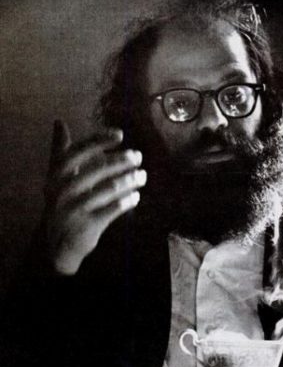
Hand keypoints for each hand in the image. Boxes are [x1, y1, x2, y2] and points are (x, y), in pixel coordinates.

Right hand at [43, 120, 146, 274]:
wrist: (58, 244)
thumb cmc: (62, 205)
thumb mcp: (56, 179)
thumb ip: (59, 151)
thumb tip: (59, 121)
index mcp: (56, 175)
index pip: (79, 152)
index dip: (100, 141)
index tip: (120, 135)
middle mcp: (63, 190)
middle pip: (98, 170)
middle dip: (122, 161)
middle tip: (139, 157)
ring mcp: (75, 208)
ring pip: (108, 189)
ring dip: (129, 181)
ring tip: (142, 176)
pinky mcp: (87, 225)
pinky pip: (112, 209)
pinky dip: (127, 201)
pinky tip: (136, 197)